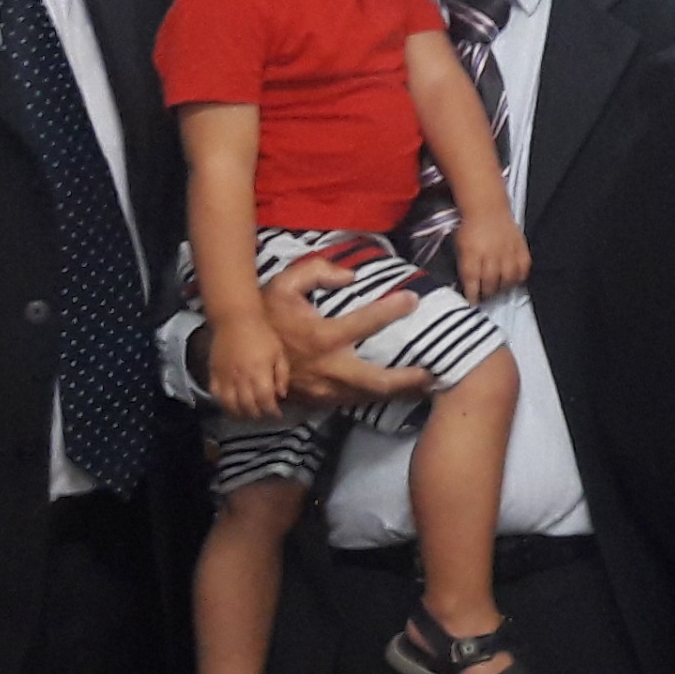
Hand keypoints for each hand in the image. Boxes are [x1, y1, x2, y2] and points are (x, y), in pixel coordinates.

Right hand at [216, 313, 291, 420]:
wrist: (236, 318)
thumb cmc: (261, 333)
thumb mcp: (279, 352)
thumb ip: (282, 375)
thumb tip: (281, 395)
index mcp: (259, 372)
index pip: (265, 401)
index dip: (272, 411)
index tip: (276, 413)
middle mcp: (241, 377)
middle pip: (248, 406)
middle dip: (258, 414)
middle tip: (263, 414)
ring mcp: (225, 376)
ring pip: (230, 404)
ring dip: (240, 413)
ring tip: (247, 412)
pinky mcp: (214, 372)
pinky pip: (215, 394)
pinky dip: (222, 403)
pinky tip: (230, 404)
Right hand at [259, 257, 431, 409]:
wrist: (240, 362)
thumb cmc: (266, 319)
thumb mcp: (282, 285)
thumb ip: (315, 271)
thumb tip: (350, 276)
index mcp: (322, 337)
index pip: (366, 321)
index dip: (393, 309)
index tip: (413, 299)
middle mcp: (329, 368)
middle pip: (378, 381)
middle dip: (409, 379)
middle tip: (434, 373)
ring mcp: (325, 391)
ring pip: (370, 397)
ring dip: (399, 393)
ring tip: (425, 386)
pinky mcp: (321, 402)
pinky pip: (356, 402)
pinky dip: (377, 398)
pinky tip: (396, 392)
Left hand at [456, 210, 530, 300]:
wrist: (487, 208)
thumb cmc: (472, 227)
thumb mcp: (460, 246)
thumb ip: (464, 265)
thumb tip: (466, 284)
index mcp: (472, 252)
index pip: (472, 279)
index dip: (472, 294)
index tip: (472, 302)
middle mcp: (491, 253)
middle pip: (491, 282)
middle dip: (487, 293)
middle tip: (485, 297)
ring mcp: (508, 250)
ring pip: (508, 278)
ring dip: (502, 288)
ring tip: (498, 290)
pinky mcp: (520, 248)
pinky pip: (523, 269)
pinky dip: (518, 278)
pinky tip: (513, 280)